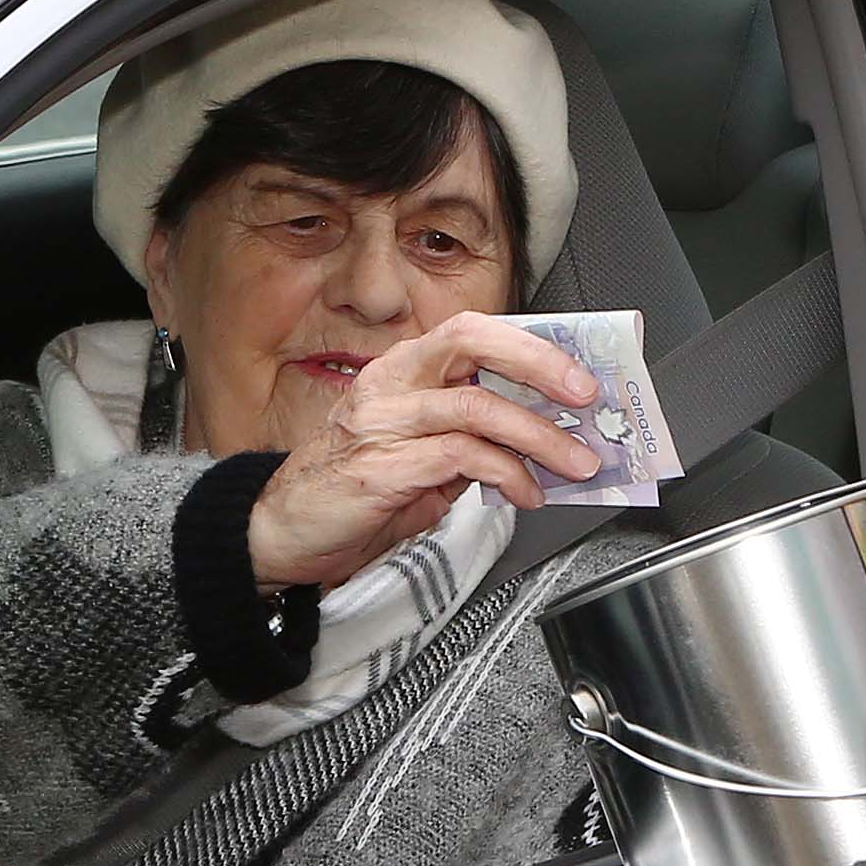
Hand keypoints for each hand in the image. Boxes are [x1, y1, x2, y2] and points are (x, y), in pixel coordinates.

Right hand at [246, 312, 604, 588]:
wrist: (279, 534)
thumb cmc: (351, 491)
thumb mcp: (420, 455)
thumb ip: (471, 440)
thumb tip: (539, 438)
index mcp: (401, 371)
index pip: (472, 331)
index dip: (530, 344)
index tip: (578, 368)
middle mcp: (390, 385)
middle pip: (472, 342)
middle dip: (540, 364)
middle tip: (586, 397)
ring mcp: (382, 423)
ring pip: (478, 407)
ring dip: (540, 437)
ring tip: (575, 464)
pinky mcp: (380, 468)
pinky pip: (460, 458)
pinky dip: (507, 475)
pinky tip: (525, 493)